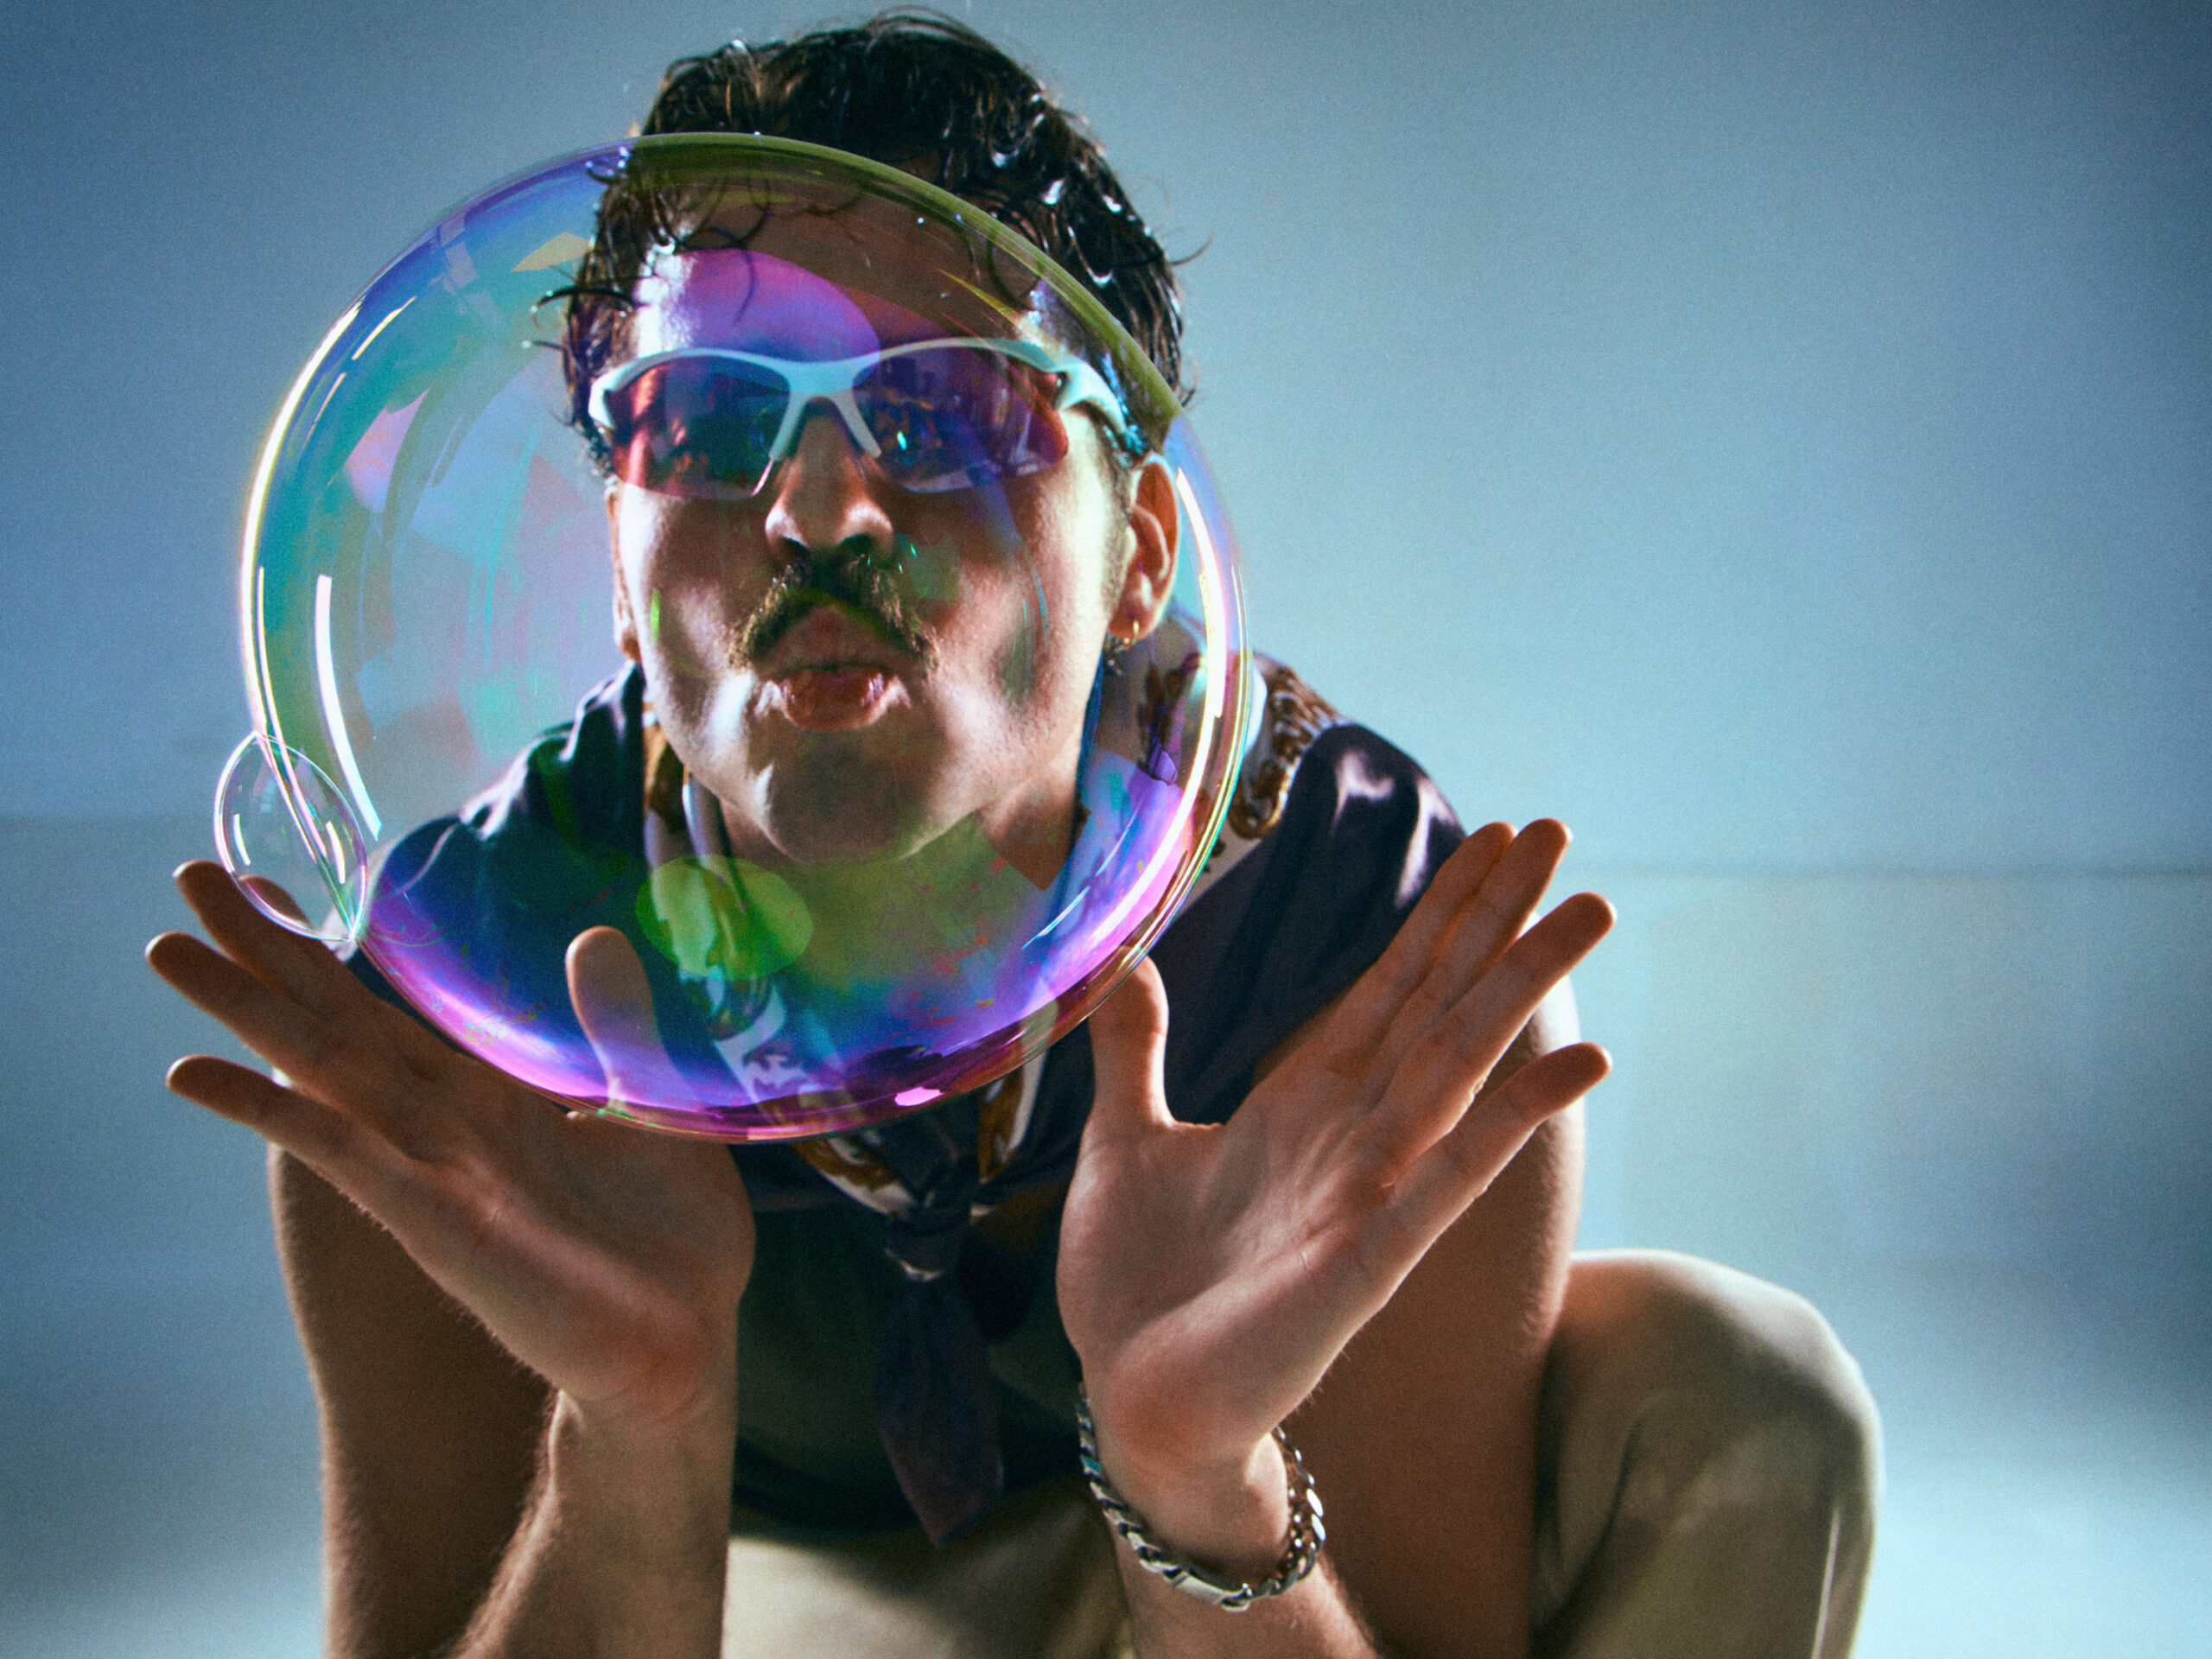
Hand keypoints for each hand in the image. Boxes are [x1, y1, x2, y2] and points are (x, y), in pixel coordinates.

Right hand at [147, 862, 753, 1430]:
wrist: (687, 1341)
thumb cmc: (670, 1237)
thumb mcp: (656, 1106)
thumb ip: (617, 1026)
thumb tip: (591, 937)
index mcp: (495, 1098)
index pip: (392, 1009)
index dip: (330, 951)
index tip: (266, 887)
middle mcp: (447, 1128)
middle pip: (338, 1023)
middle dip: (265, 955)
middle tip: (191, 878)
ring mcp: (433, 1173)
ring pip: (324, 1072)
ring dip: (248, 1010)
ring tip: (167, 951)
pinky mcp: (436, 1224)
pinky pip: (345, 1154)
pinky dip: (277, 1112)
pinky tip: (200, 1074)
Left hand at [1057, 821, 1611, 1566]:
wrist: (1134, 1403)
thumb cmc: (1137, 1285)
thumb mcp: (1125, 1139)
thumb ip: (1137, 1052)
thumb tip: (1131, 960)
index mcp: (1301, 1102)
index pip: (1386, 985)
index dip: (1436, 912)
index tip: (1487, 839)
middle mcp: (1353, 1133)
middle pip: (1439, 1001)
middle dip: (1496, 917)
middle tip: (1558, 831)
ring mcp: (1373, 1190)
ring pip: (1461, 1061)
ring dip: (1523, 984)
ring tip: (1591, 907)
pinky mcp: (1373, 1255)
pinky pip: (1457, 1172)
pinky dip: (1518, 1112)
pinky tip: (1585, 1059)